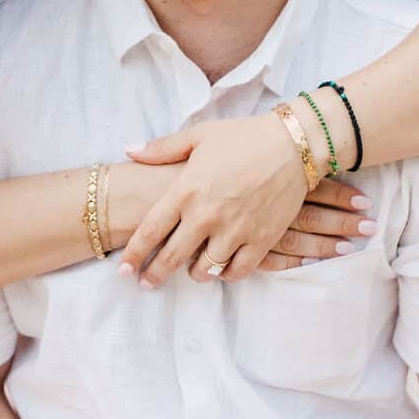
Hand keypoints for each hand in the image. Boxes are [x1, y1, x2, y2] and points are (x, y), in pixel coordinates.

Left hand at [118, 114, 374, 286]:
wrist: (295, 144)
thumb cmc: (245, 136)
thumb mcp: (200, 135)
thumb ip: (162, 148)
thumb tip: (129, 150)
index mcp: (186, 190)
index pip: (149, 232)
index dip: (132, 255)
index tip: (123, 270)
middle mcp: (207, 215)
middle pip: (171, 258)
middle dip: (154, 276)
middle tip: (146, 283)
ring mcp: (235, 230)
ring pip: (205, 270)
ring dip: (194, 274)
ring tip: (191, 272)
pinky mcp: (262, 239)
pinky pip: (237, 271)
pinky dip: (226, 274)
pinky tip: (222, 268)